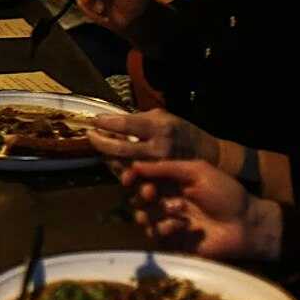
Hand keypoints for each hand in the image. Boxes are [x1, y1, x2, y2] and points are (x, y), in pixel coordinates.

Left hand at [84, 109, 219, 165]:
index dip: (105, 122)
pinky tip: (113, 162)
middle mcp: (158, 148)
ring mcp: (158, 167)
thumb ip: (140, 120)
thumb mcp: (165, 118)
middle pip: (119, 149)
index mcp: (159, 127)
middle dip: (100, 142)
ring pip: (123, 165)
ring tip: (99, 147)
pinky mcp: (160, 181)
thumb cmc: (183, 132)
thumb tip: (113, 120)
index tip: (94, 120)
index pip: (124, 124)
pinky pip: (134, 178)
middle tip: (90, 135)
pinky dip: (120, 170)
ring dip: (107, 157)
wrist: (210, 156)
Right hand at [117, 160, 281, 260]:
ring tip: (177, 210)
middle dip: (141, 194)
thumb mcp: (198, 171)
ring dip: (155, 212)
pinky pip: (155, 234)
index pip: (143, 177)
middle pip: (137, 197)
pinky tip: (182, 226)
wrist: (246, 225)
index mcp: (172, 182)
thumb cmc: (226, 194)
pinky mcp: (172, 241)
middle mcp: (167, 200)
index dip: (132, 177)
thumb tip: (136, 164)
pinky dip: (166, 228)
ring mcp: (169, 221)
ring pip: (142, 217)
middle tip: (152, 194)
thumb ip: (167, 167)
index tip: (128, 178)